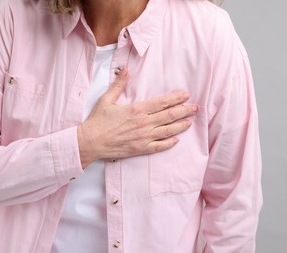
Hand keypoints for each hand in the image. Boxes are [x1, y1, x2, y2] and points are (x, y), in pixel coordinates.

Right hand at [77, 69, 197, 167]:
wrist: (90, 142)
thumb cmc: (97, 121)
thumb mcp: (106, 99)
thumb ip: (119, 84)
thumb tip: (126, 69)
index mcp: (137, 110)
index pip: (161, 102)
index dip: (175, 98)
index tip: (186, 95)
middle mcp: (143, 123)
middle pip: (169, 116)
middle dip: (184, 111)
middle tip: (195, 108)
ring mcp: (143, 137)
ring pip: (167, 131)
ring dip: (180, 126)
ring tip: (190, 122)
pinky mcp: (140, 149)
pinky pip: (158, 147)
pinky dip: (169, 143)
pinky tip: (176, 140)